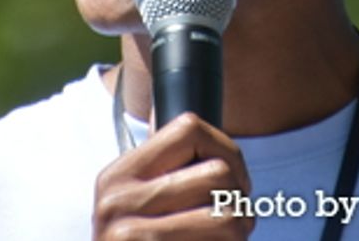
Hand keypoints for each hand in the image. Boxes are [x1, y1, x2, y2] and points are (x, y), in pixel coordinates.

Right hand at [93, 112, 254, 238]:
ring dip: (241, 232)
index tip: (230, 177)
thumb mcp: (134, 204)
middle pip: (219, 175)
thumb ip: (170, 174)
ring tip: (227, 239)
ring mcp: (131, 240)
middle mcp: (118, 203)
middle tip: (234, 218)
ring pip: (230, 217)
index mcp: (118, 175)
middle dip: (240, 199)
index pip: (190, 128)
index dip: (225, 149)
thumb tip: (229, 157)